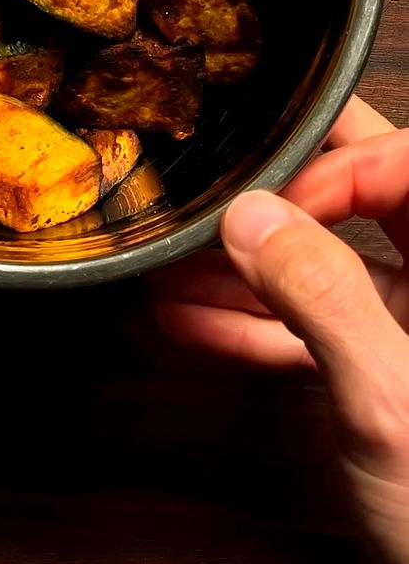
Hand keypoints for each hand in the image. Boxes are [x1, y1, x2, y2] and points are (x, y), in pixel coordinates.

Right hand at [154, 95, 408, 563]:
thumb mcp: (387, 400)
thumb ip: (322, 298)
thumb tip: (255, 219)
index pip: (405, 163)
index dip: (334, 168)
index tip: (269, 205)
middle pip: (368, 197)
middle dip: (285, 195)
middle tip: (223, 186)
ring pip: (333, 266)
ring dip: (250, 271)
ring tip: (178, 269)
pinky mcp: (389, 371)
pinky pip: (318, 328)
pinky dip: (258, 328)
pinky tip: (196, 323)